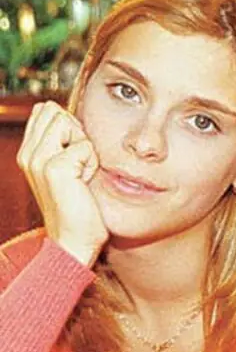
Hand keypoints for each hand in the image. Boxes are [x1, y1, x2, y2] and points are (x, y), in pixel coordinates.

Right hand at [16, 101, 106, 265]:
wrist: (74, 240)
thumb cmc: (79, 205)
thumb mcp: (68, 168)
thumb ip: (65, 142)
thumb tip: (70, 116)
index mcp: (28, 153)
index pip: (45, 110)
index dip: (69, 125)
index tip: (74, 155)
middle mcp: (28, 154)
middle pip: (56, 112)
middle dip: (77, 133)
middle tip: (79, 165)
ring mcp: (38, 160)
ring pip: (68, 123)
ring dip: (85, 147)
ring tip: (80, 173)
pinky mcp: (54, 168)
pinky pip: (85, 145)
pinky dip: (92, 162)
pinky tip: (84, 183)